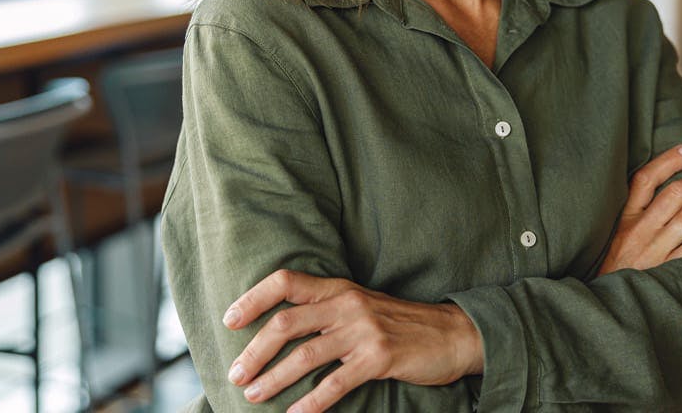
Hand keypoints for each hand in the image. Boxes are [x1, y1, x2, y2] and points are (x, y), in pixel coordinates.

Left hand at [221, 269, 480, 411]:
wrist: (452, 334)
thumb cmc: (399, 324)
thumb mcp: (360, 305)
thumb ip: (325, 311)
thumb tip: (278, 331)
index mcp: (338, 288)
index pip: (286, 281)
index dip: (253, 298)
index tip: (229, 320)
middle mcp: (347, 304)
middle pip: (286, 322)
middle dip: (255, 350)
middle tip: (235, 374)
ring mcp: (364, 331)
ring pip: (305, 354)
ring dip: (274, 378)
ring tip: (253, 396)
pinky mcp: (380, 358)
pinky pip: (336, 382)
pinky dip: (312, 401)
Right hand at [599, 141, 681, 273]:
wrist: (605, 308)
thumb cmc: (613, 270)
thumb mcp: (611, 238)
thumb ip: (634, 218)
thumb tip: (671, 196)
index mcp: (623, 217)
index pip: (646, 178)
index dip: (669, 160)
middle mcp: (638, 230)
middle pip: (678, 193)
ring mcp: (653, 251)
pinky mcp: (666, 272)